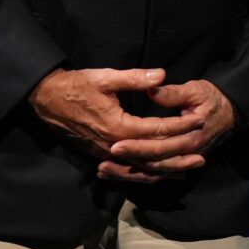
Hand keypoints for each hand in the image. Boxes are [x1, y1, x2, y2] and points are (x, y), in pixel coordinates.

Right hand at [28, 67, 204, 179]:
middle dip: (179, 157)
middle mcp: (113, 145)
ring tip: (188, 170)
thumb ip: (135, 78)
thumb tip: (161, 75)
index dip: (180, 126)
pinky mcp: (100, 155)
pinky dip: (147, 173)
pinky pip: (128, 169)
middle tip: (202, 157)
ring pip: (141, 168)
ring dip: (166, 170)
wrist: (47, 100)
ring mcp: (106, 153)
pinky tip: (161, 173)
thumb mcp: (105, 77)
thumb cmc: (77, 86)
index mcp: (118, 126)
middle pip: (152, 156)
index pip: (157, 130)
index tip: (200, 121)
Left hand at [100, 79, 238, 181]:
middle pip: (153, 164)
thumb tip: (152, 90)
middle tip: (104, 158)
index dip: (137, 146)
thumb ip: (173, 93)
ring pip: (153, 175)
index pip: (159, 146)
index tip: (115, 144)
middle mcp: (186, 154)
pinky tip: (116, 173)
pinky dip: (136, 176)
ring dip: (128, 175)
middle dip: (128, 162)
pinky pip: (156, 175)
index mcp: (191, 137)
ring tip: (103, 170)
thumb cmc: (212, 99)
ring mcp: (183, 161)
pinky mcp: (178, 162)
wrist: (231, 114)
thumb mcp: (196, 90)